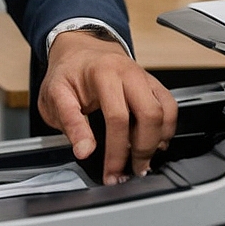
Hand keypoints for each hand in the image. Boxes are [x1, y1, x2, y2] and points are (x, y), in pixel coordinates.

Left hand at [37, 31, 177, 183]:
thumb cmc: (67, 74)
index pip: (117, 118)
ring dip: (157, 141)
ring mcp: (144, 77)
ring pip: (165, 112)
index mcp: (102, 73)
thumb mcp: (54, 96)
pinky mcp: (153, 83)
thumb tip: (84, 150)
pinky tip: (152, 143)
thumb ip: (70, 123)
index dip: (116, 151)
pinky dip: (166, 129)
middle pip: (149, 115)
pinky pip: (170, 108)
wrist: (79, 52)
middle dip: (143, 149)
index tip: (110, 173)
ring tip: (141, 161)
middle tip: (131, 171)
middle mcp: (128, 72)